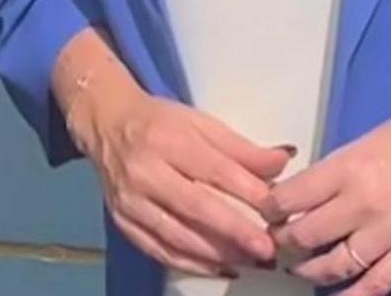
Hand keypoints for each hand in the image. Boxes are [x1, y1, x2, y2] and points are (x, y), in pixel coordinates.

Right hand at [68, 75, 291, 277]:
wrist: (106, 124)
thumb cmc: (160, 123)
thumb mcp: (201, 123)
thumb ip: (242, 148)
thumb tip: (284, 160)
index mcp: (168, 139)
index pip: (214, 169)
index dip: (248, 192)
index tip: (277, 211)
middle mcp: (145, 171)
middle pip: (195, 206)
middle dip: (234, 232)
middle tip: (267, 249)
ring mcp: (130, 200)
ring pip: (176, 235)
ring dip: (217, 254)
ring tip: (251, 262)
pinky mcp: (123, 222)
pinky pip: (159, 250)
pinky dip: (191, 264)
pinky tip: (220, 268)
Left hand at [264, 99, 390, 295]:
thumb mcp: (369, 138)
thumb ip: (337, 168)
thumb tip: (307, 191)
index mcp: (347, 168)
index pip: (289, 198)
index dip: (270, 209)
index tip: (266, 211)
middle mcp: (362, 203)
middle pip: (304, 236)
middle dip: (284, 242)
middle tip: (278, 241)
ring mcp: (389, 232)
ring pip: (333, 267)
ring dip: (310, 270)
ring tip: (302, 267)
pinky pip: (376, 285)